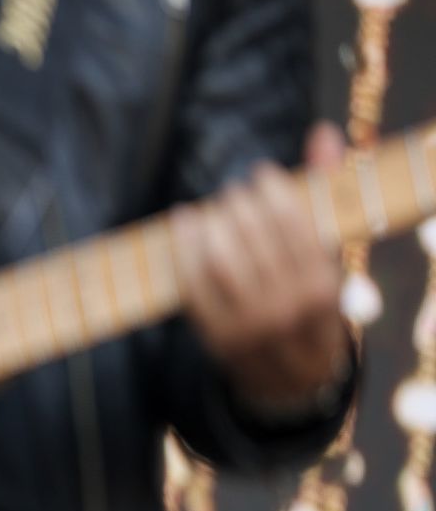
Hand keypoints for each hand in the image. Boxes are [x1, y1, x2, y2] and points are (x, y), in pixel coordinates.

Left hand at [174, 121, 350, 417]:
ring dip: (211, 224)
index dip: (273, 192)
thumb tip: (322, 133)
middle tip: (232, 192)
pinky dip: (185, 249)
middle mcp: (288, 309)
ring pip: (221, 261)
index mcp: (324, 287)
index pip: (295, 225)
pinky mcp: (216, 337)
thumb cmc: (310, 300)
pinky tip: (185, 222)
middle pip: (255, 239)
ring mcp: (250, 327)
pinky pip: (193, 285)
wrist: (291, 376)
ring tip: (213, 208)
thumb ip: (324, 193)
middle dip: (239, 205)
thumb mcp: (325, 254)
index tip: (260, 175)